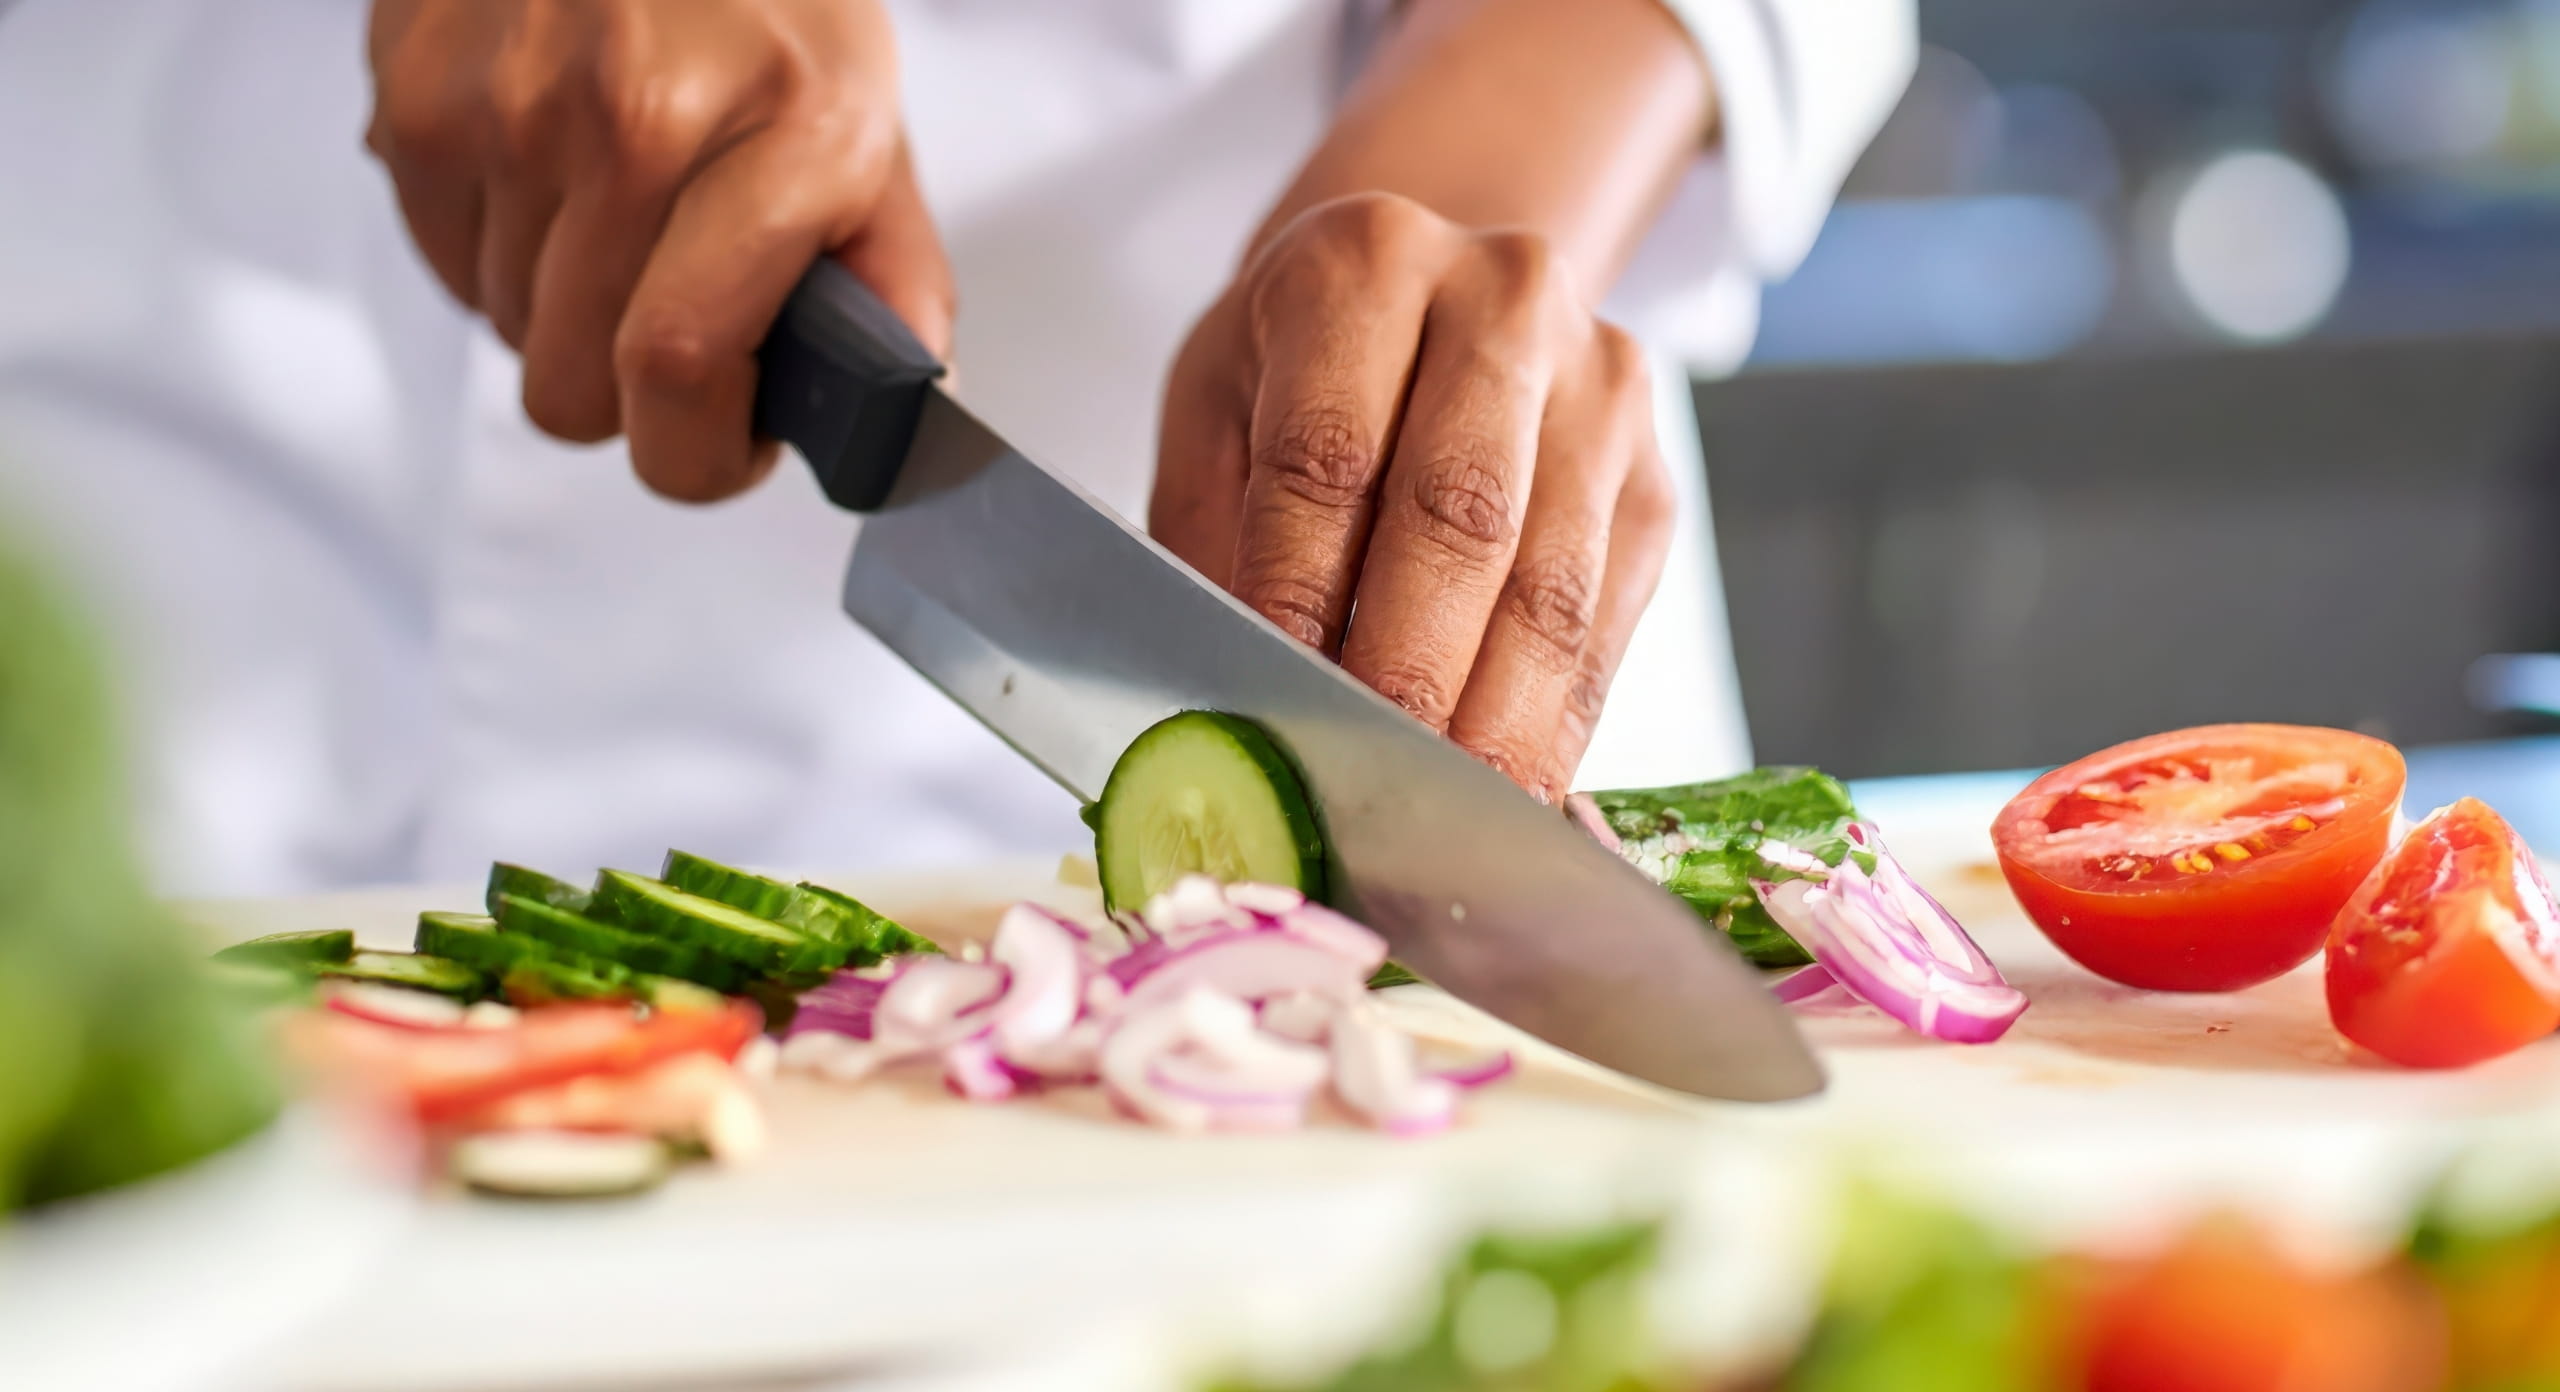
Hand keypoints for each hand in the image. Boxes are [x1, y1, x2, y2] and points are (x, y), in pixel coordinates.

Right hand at [366, 0, 949, 501]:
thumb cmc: (770, 12)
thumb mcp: (869, 136)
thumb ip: (895, 291)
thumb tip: (888, 430)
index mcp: (782, 137)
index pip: (679, 369)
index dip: (694, 454)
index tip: (721, 441)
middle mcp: (634, 115)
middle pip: (574, 386)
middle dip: (629, 394)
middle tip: (673, 321)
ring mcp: (508, 100)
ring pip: (505, 334)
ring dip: (560, 312)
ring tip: (617, 220)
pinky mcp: (413, 90)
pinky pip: (442, 264)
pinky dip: (495, 251)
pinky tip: (551, 176)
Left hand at [1151, 193, 1674, 801]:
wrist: (1430, 291)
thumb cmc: (1299, 366)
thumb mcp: (1215, 411)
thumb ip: (1212, 544)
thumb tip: (1224, 709)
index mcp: (1367, 264)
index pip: (1330, 453)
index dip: (1300, 593)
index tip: (1275, 706)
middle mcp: (1504, 301)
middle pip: (1463, 515)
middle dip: (1409, 673)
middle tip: (1363, 787)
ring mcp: (1603, 390)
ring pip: (1553, 586)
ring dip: (1494, 723)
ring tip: (1435, 819)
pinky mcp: (1655, 481)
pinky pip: (1609, 628)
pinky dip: (1554, 726)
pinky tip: (1506, 794)